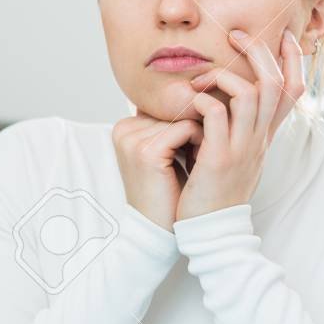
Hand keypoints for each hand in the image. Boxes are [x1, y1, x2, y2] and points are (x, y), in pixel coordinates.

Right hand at [112, 112, 203, 230]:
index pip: (167, 108)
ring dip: (200, 135)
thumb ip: (169, 125)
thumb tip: (198, 95)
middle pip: (174, 110)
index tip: (187, 152)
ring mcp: (132, 140)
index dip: (185, 127)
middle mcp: (123, 130)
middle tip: (196, 157)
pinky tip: (198, 161)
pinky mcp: (146, 151)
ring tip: (197, 161)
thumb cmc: (167, 192)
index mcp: (124, 128)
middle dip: (192, 129)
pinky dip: (200, 141)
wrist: (158, 228)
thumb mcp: (165, 152)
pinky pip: (186, 128)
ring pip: (182, 117)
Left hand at [176, 28, 305, 220]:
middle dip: (259, 52)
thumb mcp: (234, 154)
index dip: (292, 60)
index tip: (282, 35)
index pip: (293, 90)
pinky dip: (204, 102)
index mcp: (265, 136)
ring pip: (252, 95)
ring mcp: (242, 148)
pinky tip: (191, 102)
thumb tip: (225, 99)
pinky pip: (217, 117)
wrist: (211, 230)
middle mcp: (260, 139)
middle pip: (275, 83)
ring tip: (201, 77)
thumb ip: (236, 127)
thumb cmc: (214, 190)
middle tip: (235, 34)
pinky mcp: (219, 159)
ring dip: (226, 76)